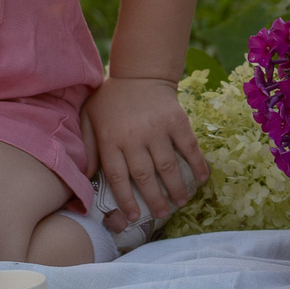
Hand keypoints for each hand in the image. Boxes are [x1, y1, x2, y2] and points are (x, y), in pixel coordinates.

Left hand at [84, 76, 208, 229]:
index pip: (118, 177)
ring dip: (176, 188)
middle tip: (162, 214)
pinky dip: (197, 164)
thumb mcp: (90, 117)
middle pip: (144, 177)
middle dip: (153, 200)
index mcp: (111, 139)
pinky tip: (201, 179)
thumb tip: (88, 177)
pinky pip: (188, 146)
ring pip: (167, 166)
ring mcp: (157, 128)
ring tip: (180, 202)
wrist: (140, 72)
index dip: (126, 200)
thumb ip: (88, 146)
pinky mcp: (176, 120)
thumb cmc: (112, 99)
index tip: (134, 216)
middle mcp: (134, 137)